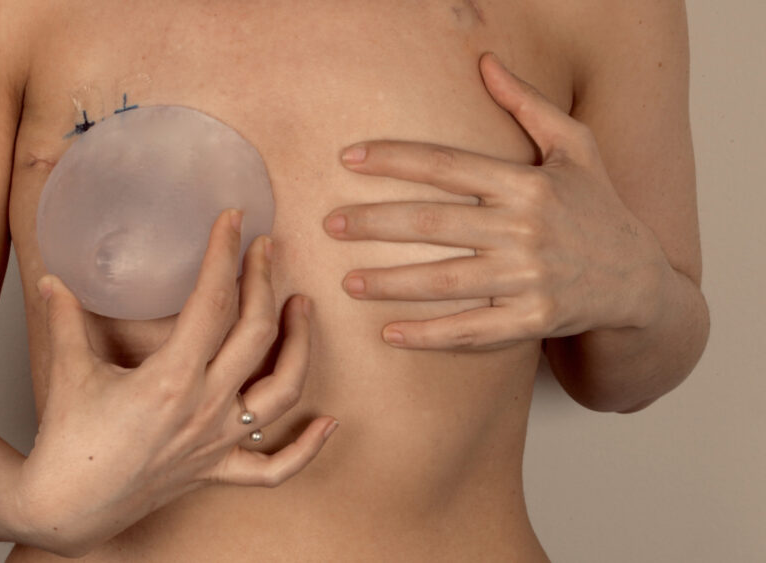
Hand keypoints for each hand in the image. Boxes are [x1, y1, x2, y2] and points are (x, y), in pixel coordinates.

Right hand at [17, 210, 337, 556]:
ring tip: (302, 307)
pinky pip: (273, 467)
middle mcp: (205, 407)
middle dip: (265, 281)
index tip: (233, 219)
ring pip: (282, 392)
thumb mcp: (67, 370)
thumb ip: (65, 318)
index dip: (224, 254)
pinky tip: (329, 422)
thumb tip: (55, 276)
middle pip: (256, 333)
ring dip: (300, 346)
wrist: (66, 508)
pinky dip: (306, 448)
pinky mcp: (217, 471)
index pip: (211, 302)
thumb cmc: (67, 441)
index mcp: (171, 379)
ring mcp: (217, 441)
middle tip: (266, 247)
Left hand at [323, 53, 670, 350]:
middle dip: (375, 223)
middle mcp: (526, 229)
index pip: (447, 165)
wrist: (640, 282)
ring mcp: (530, 279)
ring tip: (347, 281)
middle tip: (329, 224)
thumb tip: (485, 60)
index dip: (394, 160)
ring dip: (390, 282)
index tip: (348, 159)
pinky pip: (472, 331)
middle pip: (434, 223)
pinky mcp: (534, 321)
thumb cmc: (599, 208)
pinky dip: (429, 335)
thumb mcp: (576, 147)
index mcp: (527, 183)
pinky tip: (389, 334)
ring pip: (445, 281)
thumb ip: (529, 104)